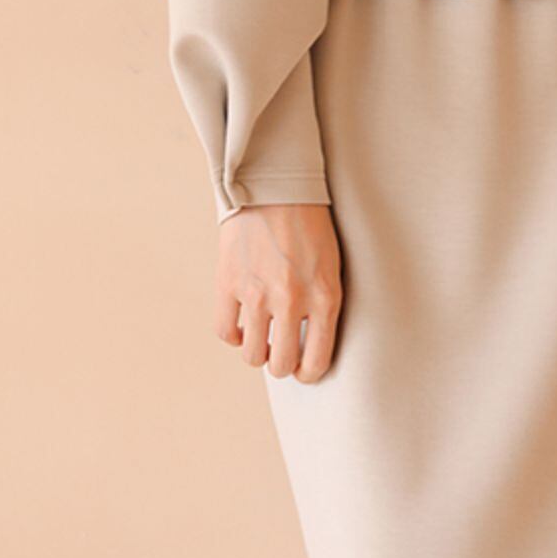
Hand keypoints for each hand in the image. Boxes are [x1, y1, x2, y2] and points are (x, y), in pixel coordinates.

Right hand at [215, 201, 343, 382]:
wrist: (276, 185)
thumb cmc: (310, 225)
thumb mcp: (330, 265)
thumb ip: (322, 306)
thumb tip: (310, 346)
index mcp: (324, 297)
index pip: (316, 362)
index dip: (308, 372)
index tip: (303, 367)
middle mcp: (291, 300)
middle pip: (281, 365)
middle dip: (282, 363)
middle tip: (282, 349)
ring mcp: (257, 293)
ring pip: (252, 356)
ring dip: (257, 350)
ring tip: (263, 334)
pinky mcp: (229, 282)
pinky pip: (225, 331)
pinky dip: (233, 334)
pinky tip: (242, 323)